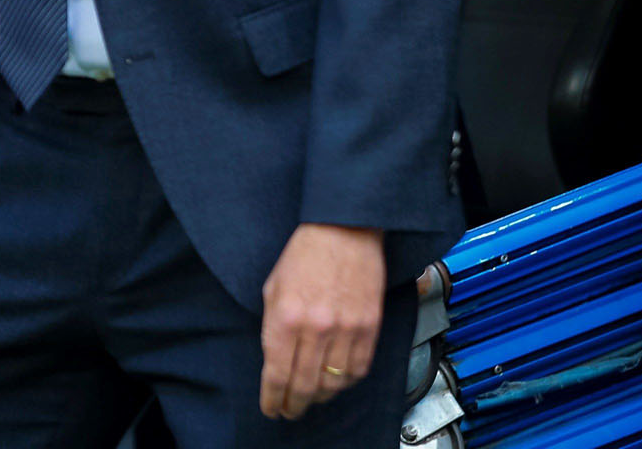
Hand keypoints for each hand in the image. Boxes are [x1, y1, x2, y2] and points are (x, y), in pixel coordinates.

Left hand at [260, 223, 386, 419]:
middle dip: (294, 405)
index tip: (271, 408)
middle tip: (290, 411)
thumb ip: (272, 326)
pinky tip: (335, 381)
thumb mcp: (273, 288)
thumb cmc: (304, 254)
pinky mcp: (369, 327)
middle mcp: (316, 327)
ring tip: (311, 398)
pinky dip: (345, 382)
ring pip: (333, 383)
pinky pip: (358, 369)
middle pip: (304, 386)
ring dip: (319, 397)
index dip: (272, 398)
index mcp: (286, 316)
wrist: (344, 230)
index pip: (276, 374)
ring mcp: (346, 329)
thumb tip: (275, 362)